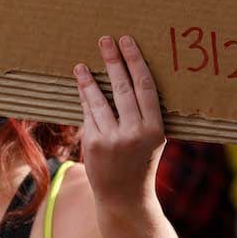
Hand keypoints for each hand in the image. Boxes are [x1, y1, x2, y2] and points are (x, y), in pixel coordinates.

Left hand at [74, 36, 165, 210]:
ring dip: (89, 80)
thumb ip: (147, 114)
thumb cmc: (142, 162)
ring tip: (82, 65)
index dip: (135, 61)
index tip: (127, 42)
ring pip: (100, 100)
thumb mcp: (155, 140)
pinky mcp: (94, 144)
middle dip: (113, 61)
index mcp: (155, 129)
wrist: (125, 198)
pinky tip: (81, 86)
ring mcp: (113, 139)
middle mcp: (135, 133)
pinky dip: (85, 99)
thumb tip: (134, 75)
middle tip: (106, 40)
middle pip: (122, 88)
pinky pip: (89, 115)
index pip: (145, 87)